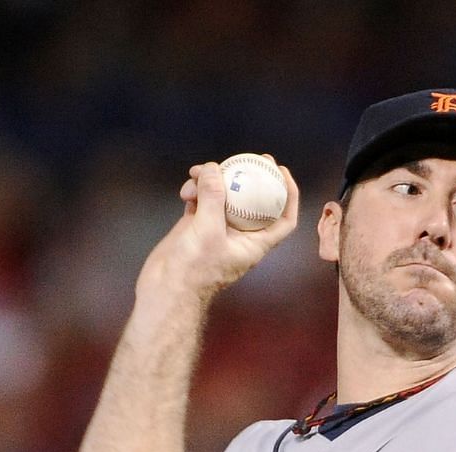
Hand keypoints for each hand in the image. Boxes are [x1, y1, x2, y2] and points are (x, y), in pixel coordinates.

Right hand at [139, 158, 299, 298]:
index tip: (282, 172)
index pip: (284, 219)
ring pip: (224, 197)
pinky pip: (202, 200)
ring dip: (211, 182)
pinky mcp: (197, 225)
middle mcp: (241, 235)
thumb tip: (214, 169)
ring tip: (195, 175)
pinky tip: (186, 189)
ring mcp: (218, 229)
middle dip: (252, 178)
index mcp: (256, 243)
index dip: (288, 195)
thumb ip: (213, 199)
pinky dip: (196, 190)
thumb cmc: (194, 270)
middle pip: (254, 201)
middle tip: (249, 158)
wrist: (166, 289)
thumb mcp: (208, 231)